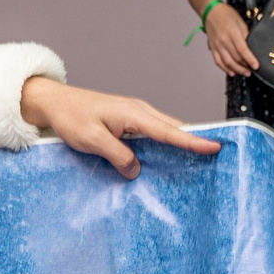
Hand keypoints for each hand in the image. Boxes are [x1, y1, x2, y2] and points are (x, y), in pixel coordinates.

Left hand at [20, 75, 222, 179]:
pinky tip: (171, 158)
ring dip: (182, 144)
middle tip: (218, 156)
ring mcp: (136, 117)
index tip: (216, 147)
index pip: (170, 131)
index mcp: (134, 114)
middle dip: (197, 141)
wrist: (55, 103)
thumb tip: (136, 170)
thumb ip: (117, 155)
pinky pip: (155, 135)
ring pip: (166, 132)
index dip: (194, 141)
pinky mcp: (130, 123)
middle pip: (176, 129)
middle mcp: (140, 112)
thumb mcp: (92, 140)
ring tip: (201, 160)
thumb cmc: (71, 117)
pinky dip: (166, 145)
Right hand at [203, 4, 258, 76]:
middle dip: (245, 66)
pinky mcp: (212, 48)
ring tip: (245, 73)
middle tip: (253, 70)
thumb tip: (252, 48)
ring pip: (227, 62)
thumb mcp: (240, 22)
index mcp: (232, 32)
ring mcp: (217, 45)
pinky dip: (225, 69)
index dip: (250, 59)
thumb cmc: (227, 15)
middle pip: (236, 58)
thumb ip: (246, 36)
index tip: (256, 66)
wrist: (211, 11)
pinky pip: (218, 61)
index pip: (242, 50)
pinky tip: (232, 72)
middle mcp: (223, 40)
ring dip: (237, 70)